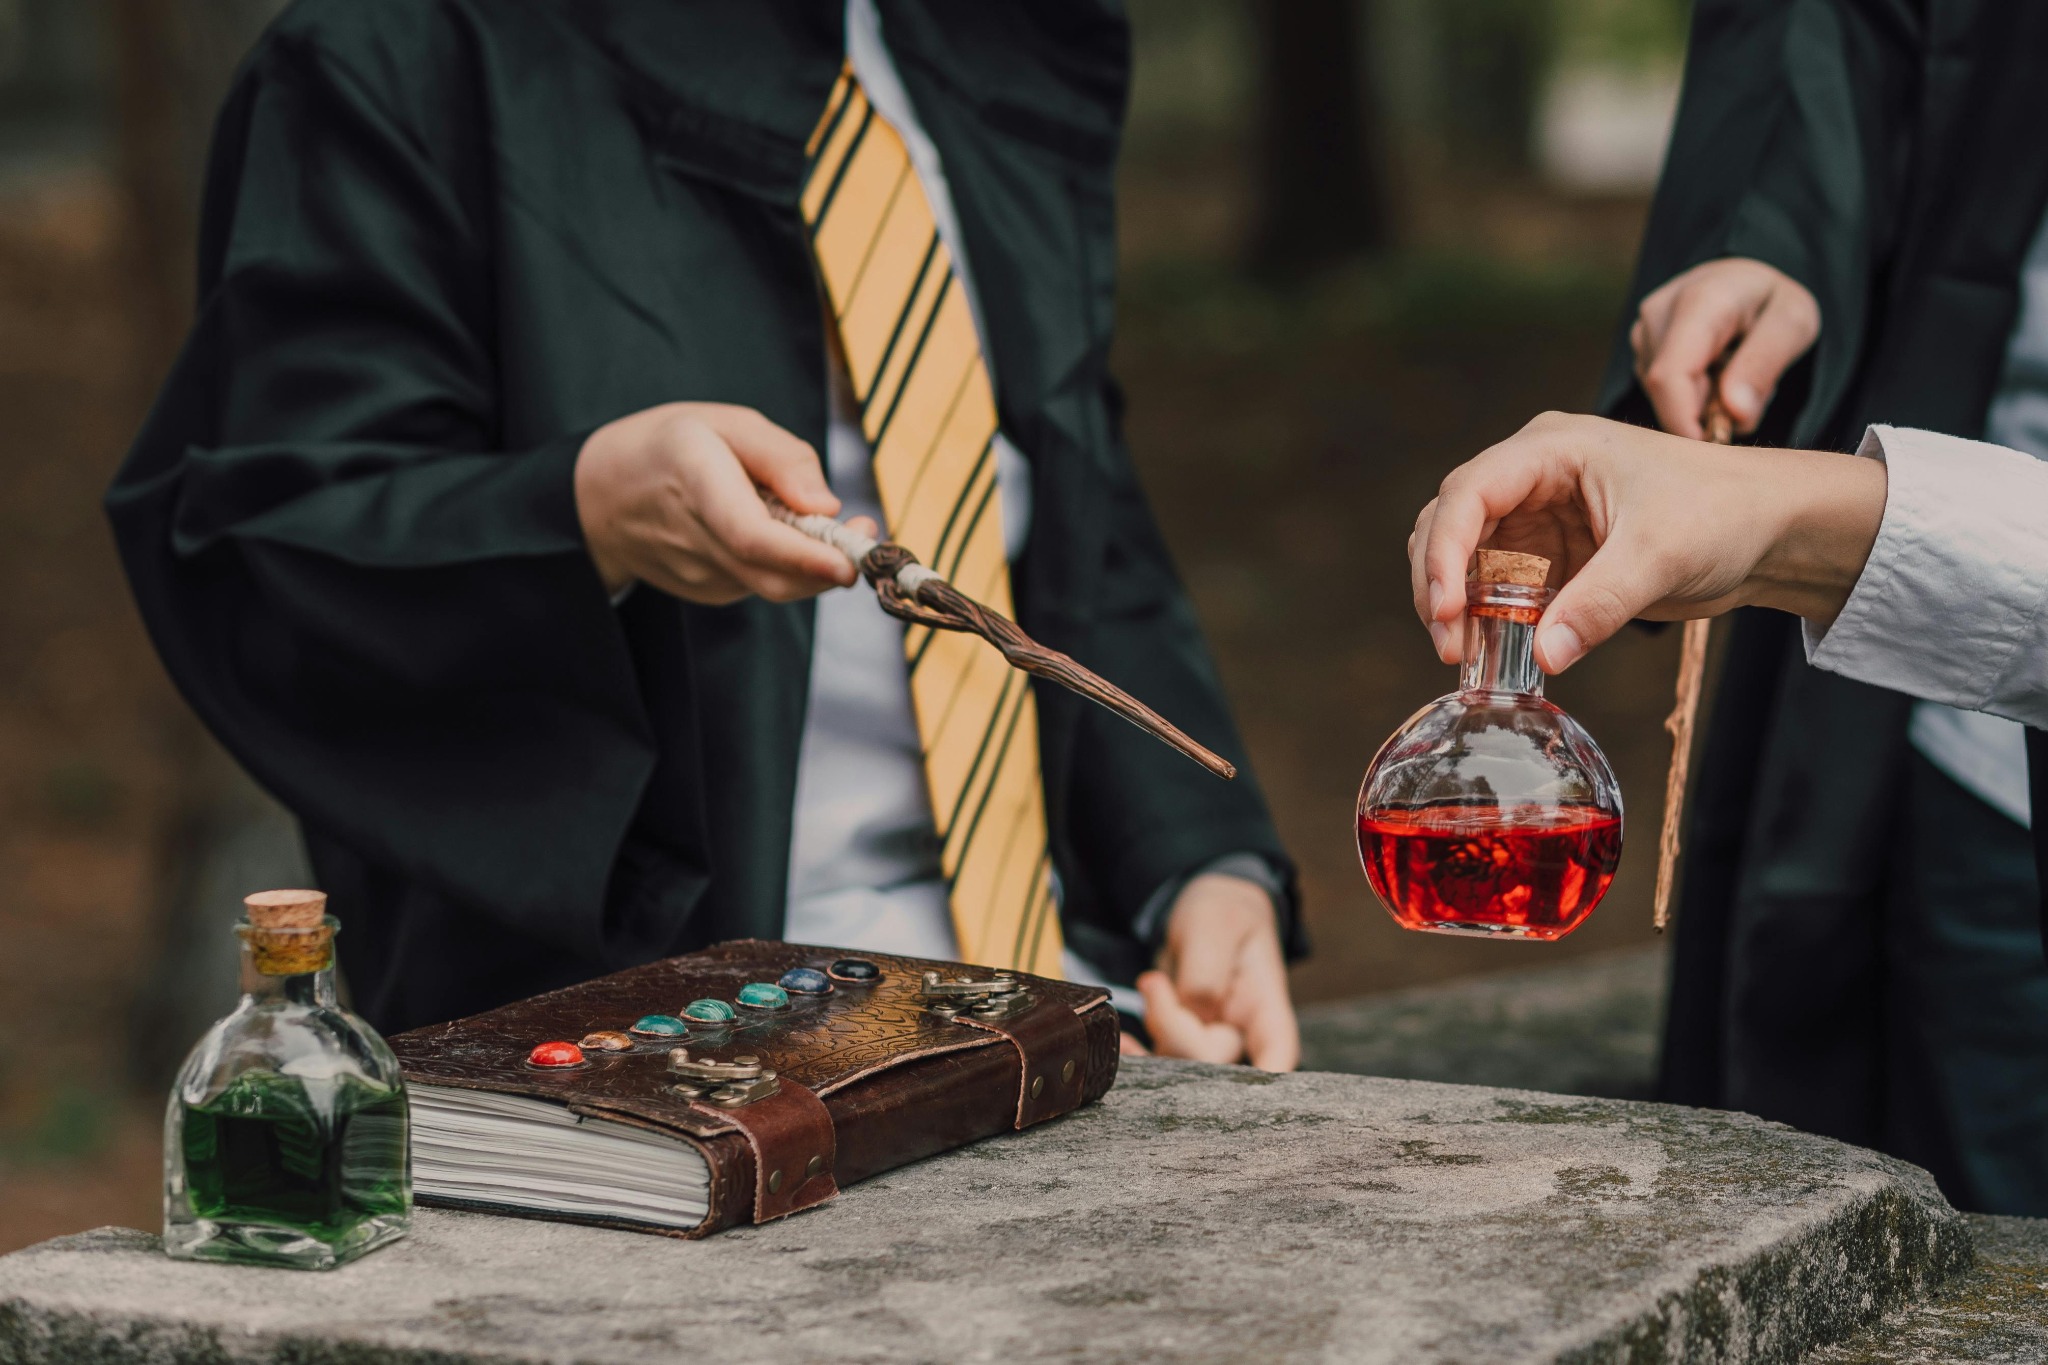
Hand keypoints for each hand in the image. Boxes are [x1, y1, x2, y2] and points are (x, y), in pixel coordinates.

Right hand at [574, 402, 875, 601]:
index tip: (849, 561)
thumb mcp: (726, 422)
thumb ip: (782, 457)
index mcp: (693, 477)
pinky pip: (760, 582)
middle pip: (773, 575)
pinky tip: (769, 531)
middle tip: (865, 534)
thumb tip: (827, 507)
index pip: (751, 534)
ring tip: (810, 518)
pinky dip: (784, 563)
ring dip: (811, 562)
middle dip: (829, 565)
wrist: (602, 496)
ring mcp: (696, 574)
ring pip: (773, 583)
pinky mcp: (707, 592)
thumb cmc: (672, 446)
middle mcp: (692, 536)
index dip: (804, 555)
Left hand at [1123, 873, 1298, 1071]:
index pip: (1278, 1054)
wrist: (1205, 909)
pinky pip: (1158, 1058)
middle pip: (1214, 1061)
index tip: (1243, 1090)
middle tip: (1154, 982)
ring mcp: (1208, 1041)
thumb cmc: (1222, 914)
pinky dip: (1137, 1052)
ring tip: (1139, 992)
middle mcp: (1241, 1034)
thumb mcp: (1216, 927)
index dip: (1265, 1080)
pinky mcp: (1179, 1040)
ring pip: (1180, 1066)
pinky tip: (1120, 1036)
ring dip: (1149, 1045)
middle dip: (1176, 1031)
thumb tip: (1192, 1013)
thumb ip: (1206, 974)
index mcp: (1266, 1008)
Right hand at [1408, 411, 1886, 671]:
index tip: (1447, 608)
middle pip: (1450, 523)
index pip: (1469, 493)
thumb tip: (1543, 654)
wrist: (1772, 530)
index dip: (1444, 550)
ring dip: (1455, 603)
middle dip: (1439, 582)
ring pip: (1464, 556)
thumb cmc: (1724, 513)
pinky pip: (1496, 586)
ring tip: (1463, 652)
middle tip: (1448, 643)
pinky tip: (1489, 649)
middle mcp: (1532, 476)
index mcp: (1551, 448)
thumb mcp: (1660, 556)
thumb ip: (1598, 605)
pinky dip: (1484, 617)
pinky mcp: (1551, 554)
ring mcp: (1538, 515)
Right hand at [1632, 258, 1819, 437]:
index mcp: (1700, 301)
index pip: (1670, 376)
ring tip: (1734, 378)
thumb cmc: (1772, 300)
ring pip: (1662, 397)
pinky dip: (1691, 397)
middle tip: (1748, 401)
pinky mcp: (1639, 349)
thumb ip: (1765, 364)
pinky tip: (1714, 376)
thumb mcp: (1793, 322)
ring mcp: (1642, 332)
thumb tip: (1736, 414)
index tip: (1715, 444)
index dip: (1686, 422)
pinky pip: (1660, 392)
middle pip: (1666, 393)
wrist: (1746, 279)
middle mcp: (1658, 314)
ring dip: (1700, 405)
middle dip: (1704, 413)